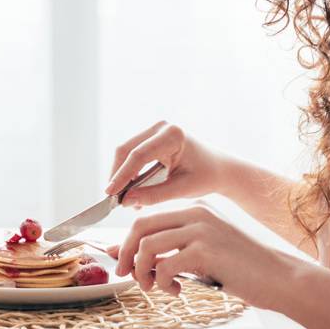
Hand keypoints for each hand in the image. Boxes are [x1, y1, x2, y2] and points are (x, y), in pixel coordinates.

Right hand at [104, 121, 227, 206]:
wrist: (219, 168)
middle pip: (127, 150)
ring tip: (124, 199)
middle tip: (113, 199)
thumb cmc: (206, 177)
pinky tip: (131, 190)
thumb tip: (125, 201)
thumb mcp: (182, 190)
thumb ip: (154, 195)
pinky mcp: (152, 137)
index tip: (110, 194)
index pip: (139, 155)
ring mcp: (155, 130)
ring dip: (122, 174)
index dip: (121, 175)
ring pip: (126, 151)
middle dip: (117, 175)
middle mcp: (162, 127)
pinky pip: (133, 153)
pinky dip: (129, 172)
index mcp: (173, 135)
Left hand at [111, 201, 292, 308]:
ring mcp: (200, 229)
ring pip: (147, 246)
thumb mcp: (200, 252)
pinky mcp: (205, 250)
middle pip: (140, 227)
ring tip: (155, 287)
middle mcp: (195, 213)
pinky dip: (163, 283)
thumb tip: (124, 254)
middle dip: (126, 254)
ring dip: (143, 272)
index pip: (146, 219)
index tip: (122, 263)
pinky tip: (178, 290)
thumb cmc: (240, 267)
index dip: (127, 243)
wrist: (277, 276)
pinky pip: (165, 267)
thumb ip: (168, 249)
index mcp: (194, 208)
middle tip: (127, 276)